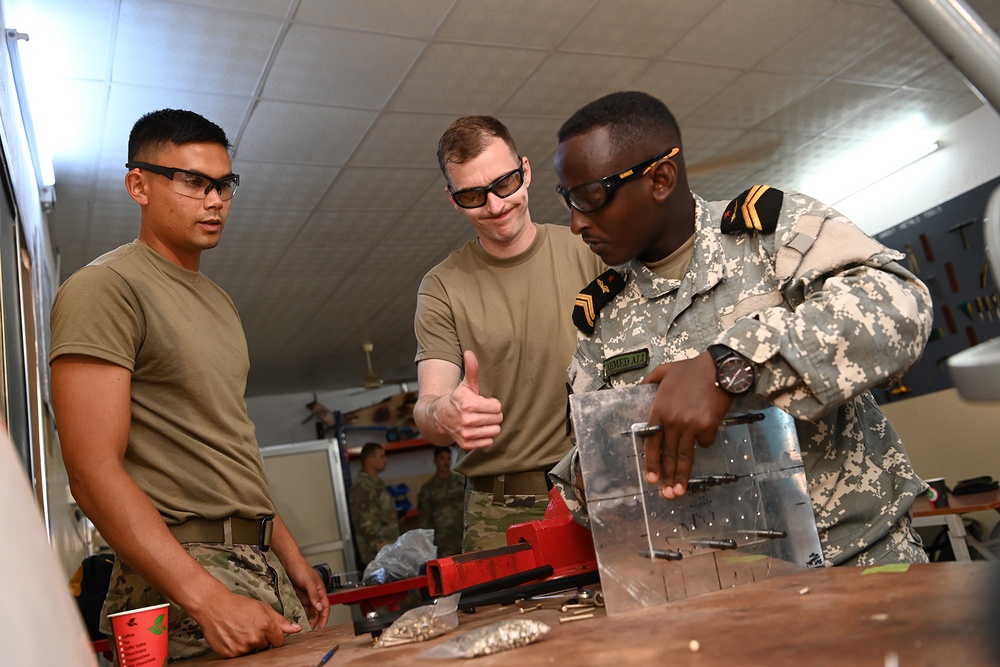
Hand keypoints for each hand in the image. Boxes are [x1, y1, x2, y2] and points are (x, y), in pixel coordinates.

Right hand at [194, 589, 302, 657]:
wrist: (213, 606)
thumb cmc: (239, 605)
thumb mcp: (263, 608)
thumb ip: (281, 621)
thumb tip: (297, 629)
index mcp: (265, 625)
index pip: (279, 641)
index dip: (273, 635)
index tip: (265, 629)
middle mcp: (254, 638)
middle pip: (266, 646)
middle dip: (261, 638)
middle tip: (249, 627)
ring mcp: (242, 647)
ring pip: (253, 651)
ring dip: (249, 644)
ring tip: (240, 630)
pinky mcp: (230, 654)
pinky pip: (240, 656)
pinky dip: (237, 648)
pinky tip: (233, 636)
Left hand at [283, 557, 330, 629]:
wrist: (288, 561)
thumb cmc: (300, 567)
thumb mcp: (308, 582)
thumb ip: (314, 595)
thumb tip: (319, 607)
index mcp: (320, 590)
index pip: (325, 606)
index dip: (325, 617)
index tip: (322, 627)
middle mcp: (313, 593)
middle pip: (316, 610)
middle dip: (314, 620)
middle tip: (309, 629)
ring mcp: (305, 595)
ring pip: (308, 610)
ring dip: (306, 617)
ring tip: (302, 625)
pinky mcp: (297, 595)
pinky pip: (299, 607)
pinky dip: (299, 613)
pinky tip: (295, 618)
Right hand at [434, 350, 503, 449]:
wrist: (440, 417)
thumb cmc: (457, 399)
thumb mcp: (466, 385)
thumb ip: (472, 369)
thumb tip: (469, 352)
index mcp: (468, 404)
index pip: (497, 406)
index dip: (492, 404)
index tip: (483, 403)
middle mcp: (467, 420)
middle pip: (498, 419)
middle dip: (492, 415)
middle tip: (483, 412)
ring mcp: (466, 434)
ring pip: (495, 431)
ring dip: (490, 426)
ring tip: (481, 421)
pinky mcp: (466, 445)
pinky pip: (488, 442)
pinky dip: (485, 437)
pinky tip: (477, 430)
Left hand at [639, 352, 733, 498]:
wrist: (719, 367)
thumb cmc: (691, 368)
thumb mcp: (664, 371)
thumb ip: (649, 382)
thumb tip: (640, 388)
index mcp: (659, 410)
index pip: (651, 442)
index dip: (651, 462)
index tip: (651, 478)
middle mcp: (672, 421)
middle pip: (668, 454)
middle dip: (666, 477)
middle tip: (666, 494)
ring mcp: (690, 425)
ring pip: (684, 456)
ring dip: (681, 476)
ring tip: (679, 492)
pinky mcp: (707, 426)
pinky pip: (705, 442)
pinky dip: (706, 441)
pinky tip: (708, 432)